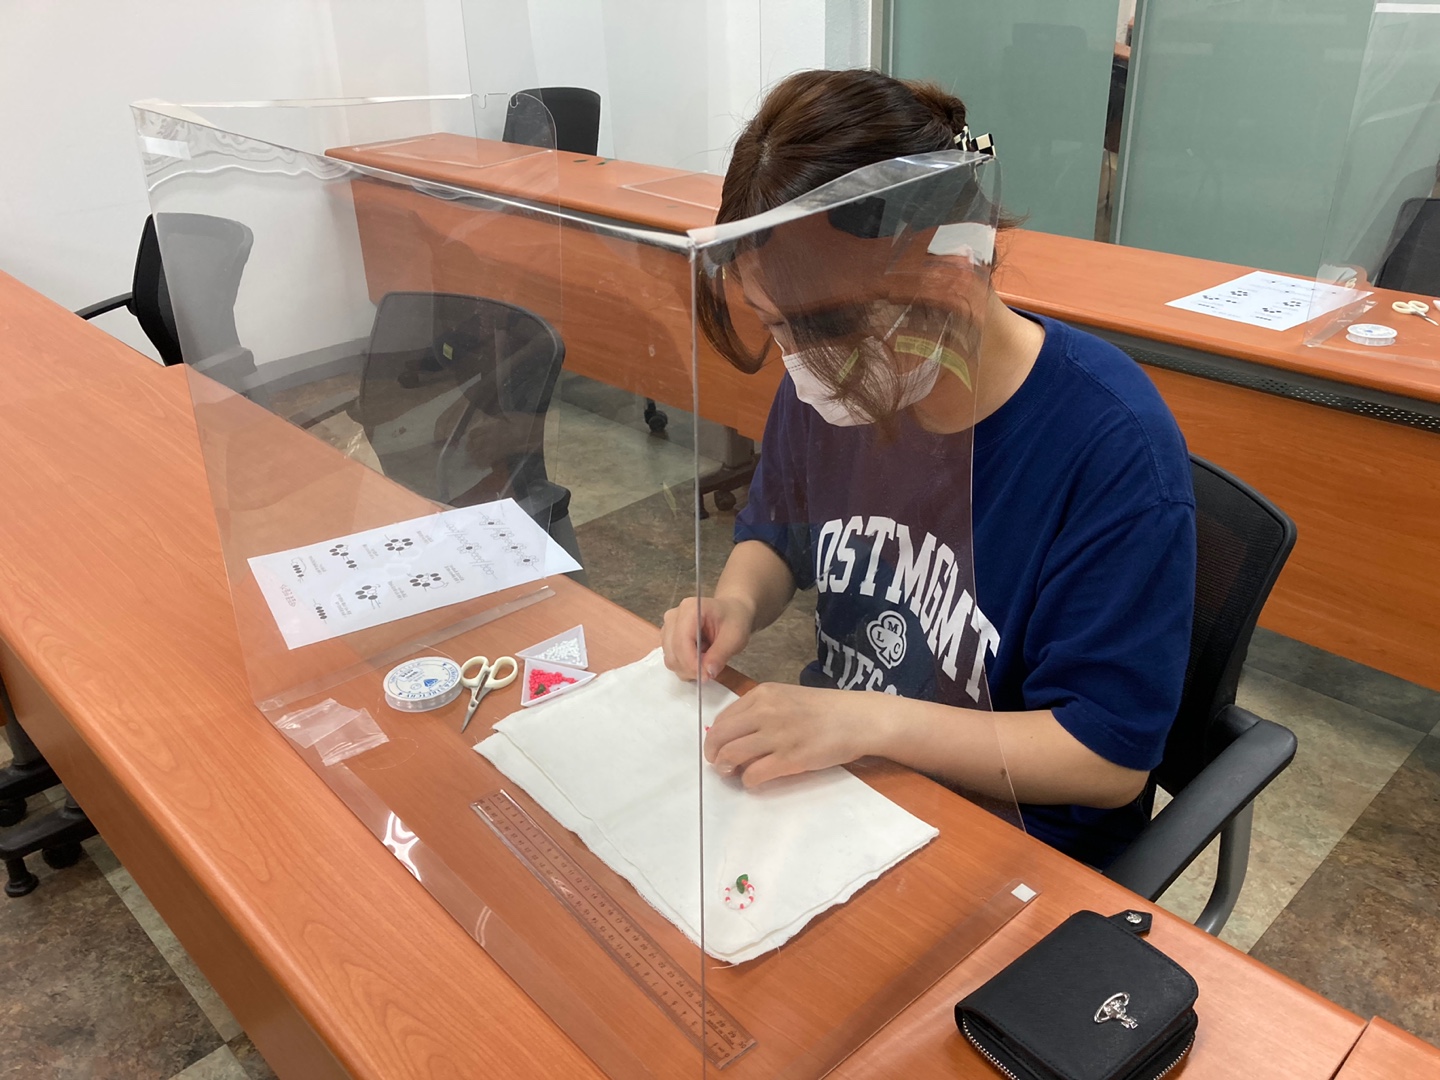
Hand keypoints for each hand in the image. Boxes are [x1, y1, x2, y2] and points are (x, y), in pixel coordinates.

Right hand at [661, 595, 755, 681]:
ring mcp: (669, 626)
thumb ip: (720, 655)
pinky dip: (685, 665)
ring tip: (706, 660)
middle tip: (709, 671)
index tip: (706, 676)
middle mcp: (674, 616)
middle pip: (673, 652)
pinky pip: (671, 658)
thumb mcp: (734, 637)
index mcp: (690, 609)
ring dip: (687, 668)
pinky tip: (699, 657)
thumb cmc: (734, 619)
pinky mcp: (668, 637)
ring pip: (670, 658)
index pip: (682, 642)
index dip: (692, 663)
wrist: (731, 611)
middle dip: (690, 667)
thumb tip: (707, 673)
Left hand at [704, 683, 878, 788]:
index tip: (718, 747)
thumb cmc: (824, 710)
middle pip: (720, 737)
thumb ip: (760, 712)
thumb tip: (733, 735)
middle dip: (713, 754)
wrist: (858, 719)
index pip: (723, 718)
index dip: (716, 736)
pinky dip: (748, 781)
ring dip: (726, 768)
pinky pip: (753, 774)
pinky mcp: (790, 759)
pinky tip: (754, 781)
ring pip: (731, 755)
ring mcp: (777, 736)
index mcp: (763, 694)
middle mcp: (765, 712)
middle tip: (719, 764)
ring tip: (732, 773)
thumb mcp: (787, 698)